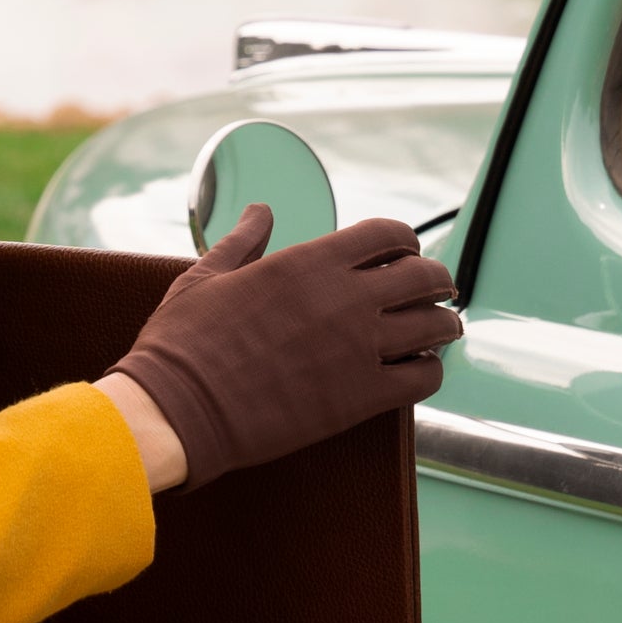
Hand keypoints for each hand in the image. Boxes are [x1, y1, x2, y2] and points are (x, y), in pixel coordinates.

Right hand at [104, 203, 461, 491]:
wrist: (178, 411)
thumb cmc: (183, 343)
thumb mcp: (206, 277)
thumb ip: (243, 241)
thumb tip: (260, 212)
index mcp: (308, 262)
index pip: (388, 234)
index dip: (405, 243)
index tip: (405, 255)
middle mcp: (344, 299)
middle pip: (425, 276)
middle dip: (438, 280)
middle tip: (438, 290)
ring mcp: (359, 349)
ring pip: (436, 326)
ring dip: (443, 325)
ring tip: (440, 331)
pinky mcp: (361, 398)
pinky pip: (425, 378)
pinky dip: (431, 371)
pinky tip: (418, 370)